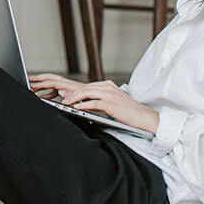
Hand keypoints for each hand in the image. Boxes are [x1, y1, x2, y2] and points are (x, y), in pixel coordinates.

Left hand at [29, 74, 157, 131]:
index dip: (74, 90)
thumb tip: (84, 103)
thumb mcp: (113, 103)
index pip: (87, 86)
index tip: (63, 94)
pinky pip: (93, 103)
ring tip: (64, 103)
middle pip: (84, 88)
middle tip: (59, 97)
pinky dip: (82, 105)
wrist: (144, 117)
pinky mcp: (111, 103)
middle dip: (70, 93)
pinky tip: (75, 108)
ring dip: (73, 98)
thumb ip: (99, 100)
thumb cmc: (128, 113)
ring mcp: (110, 94)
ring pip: (86, 93)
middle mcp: (108, 87)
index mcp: (108, 86)